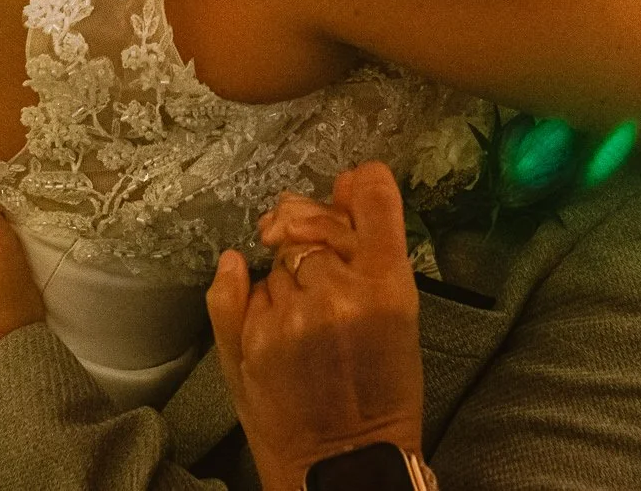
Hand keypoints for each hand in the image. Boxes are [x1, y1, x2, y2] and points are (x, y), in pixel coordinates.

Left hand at [208, 163, 425, 490]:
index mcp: (388, 287)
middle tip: (329, 287)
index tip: (357, 188)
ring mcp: (288, 313)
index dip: (363, 186)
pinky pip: (240, 281)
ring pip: (279, 255)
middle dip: (316, 242)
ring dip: (286, 275)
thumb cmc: (382, 393)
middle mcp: (337, 291)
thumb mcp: (400, 316)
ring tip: (306, 324)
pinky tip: (271, 322)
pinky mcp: (249, 336)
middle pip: (314, 224)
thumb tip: (351, 178)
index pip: (374, 198)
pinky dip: (250, 295)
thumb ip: (374, 244)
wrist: (342, 465)